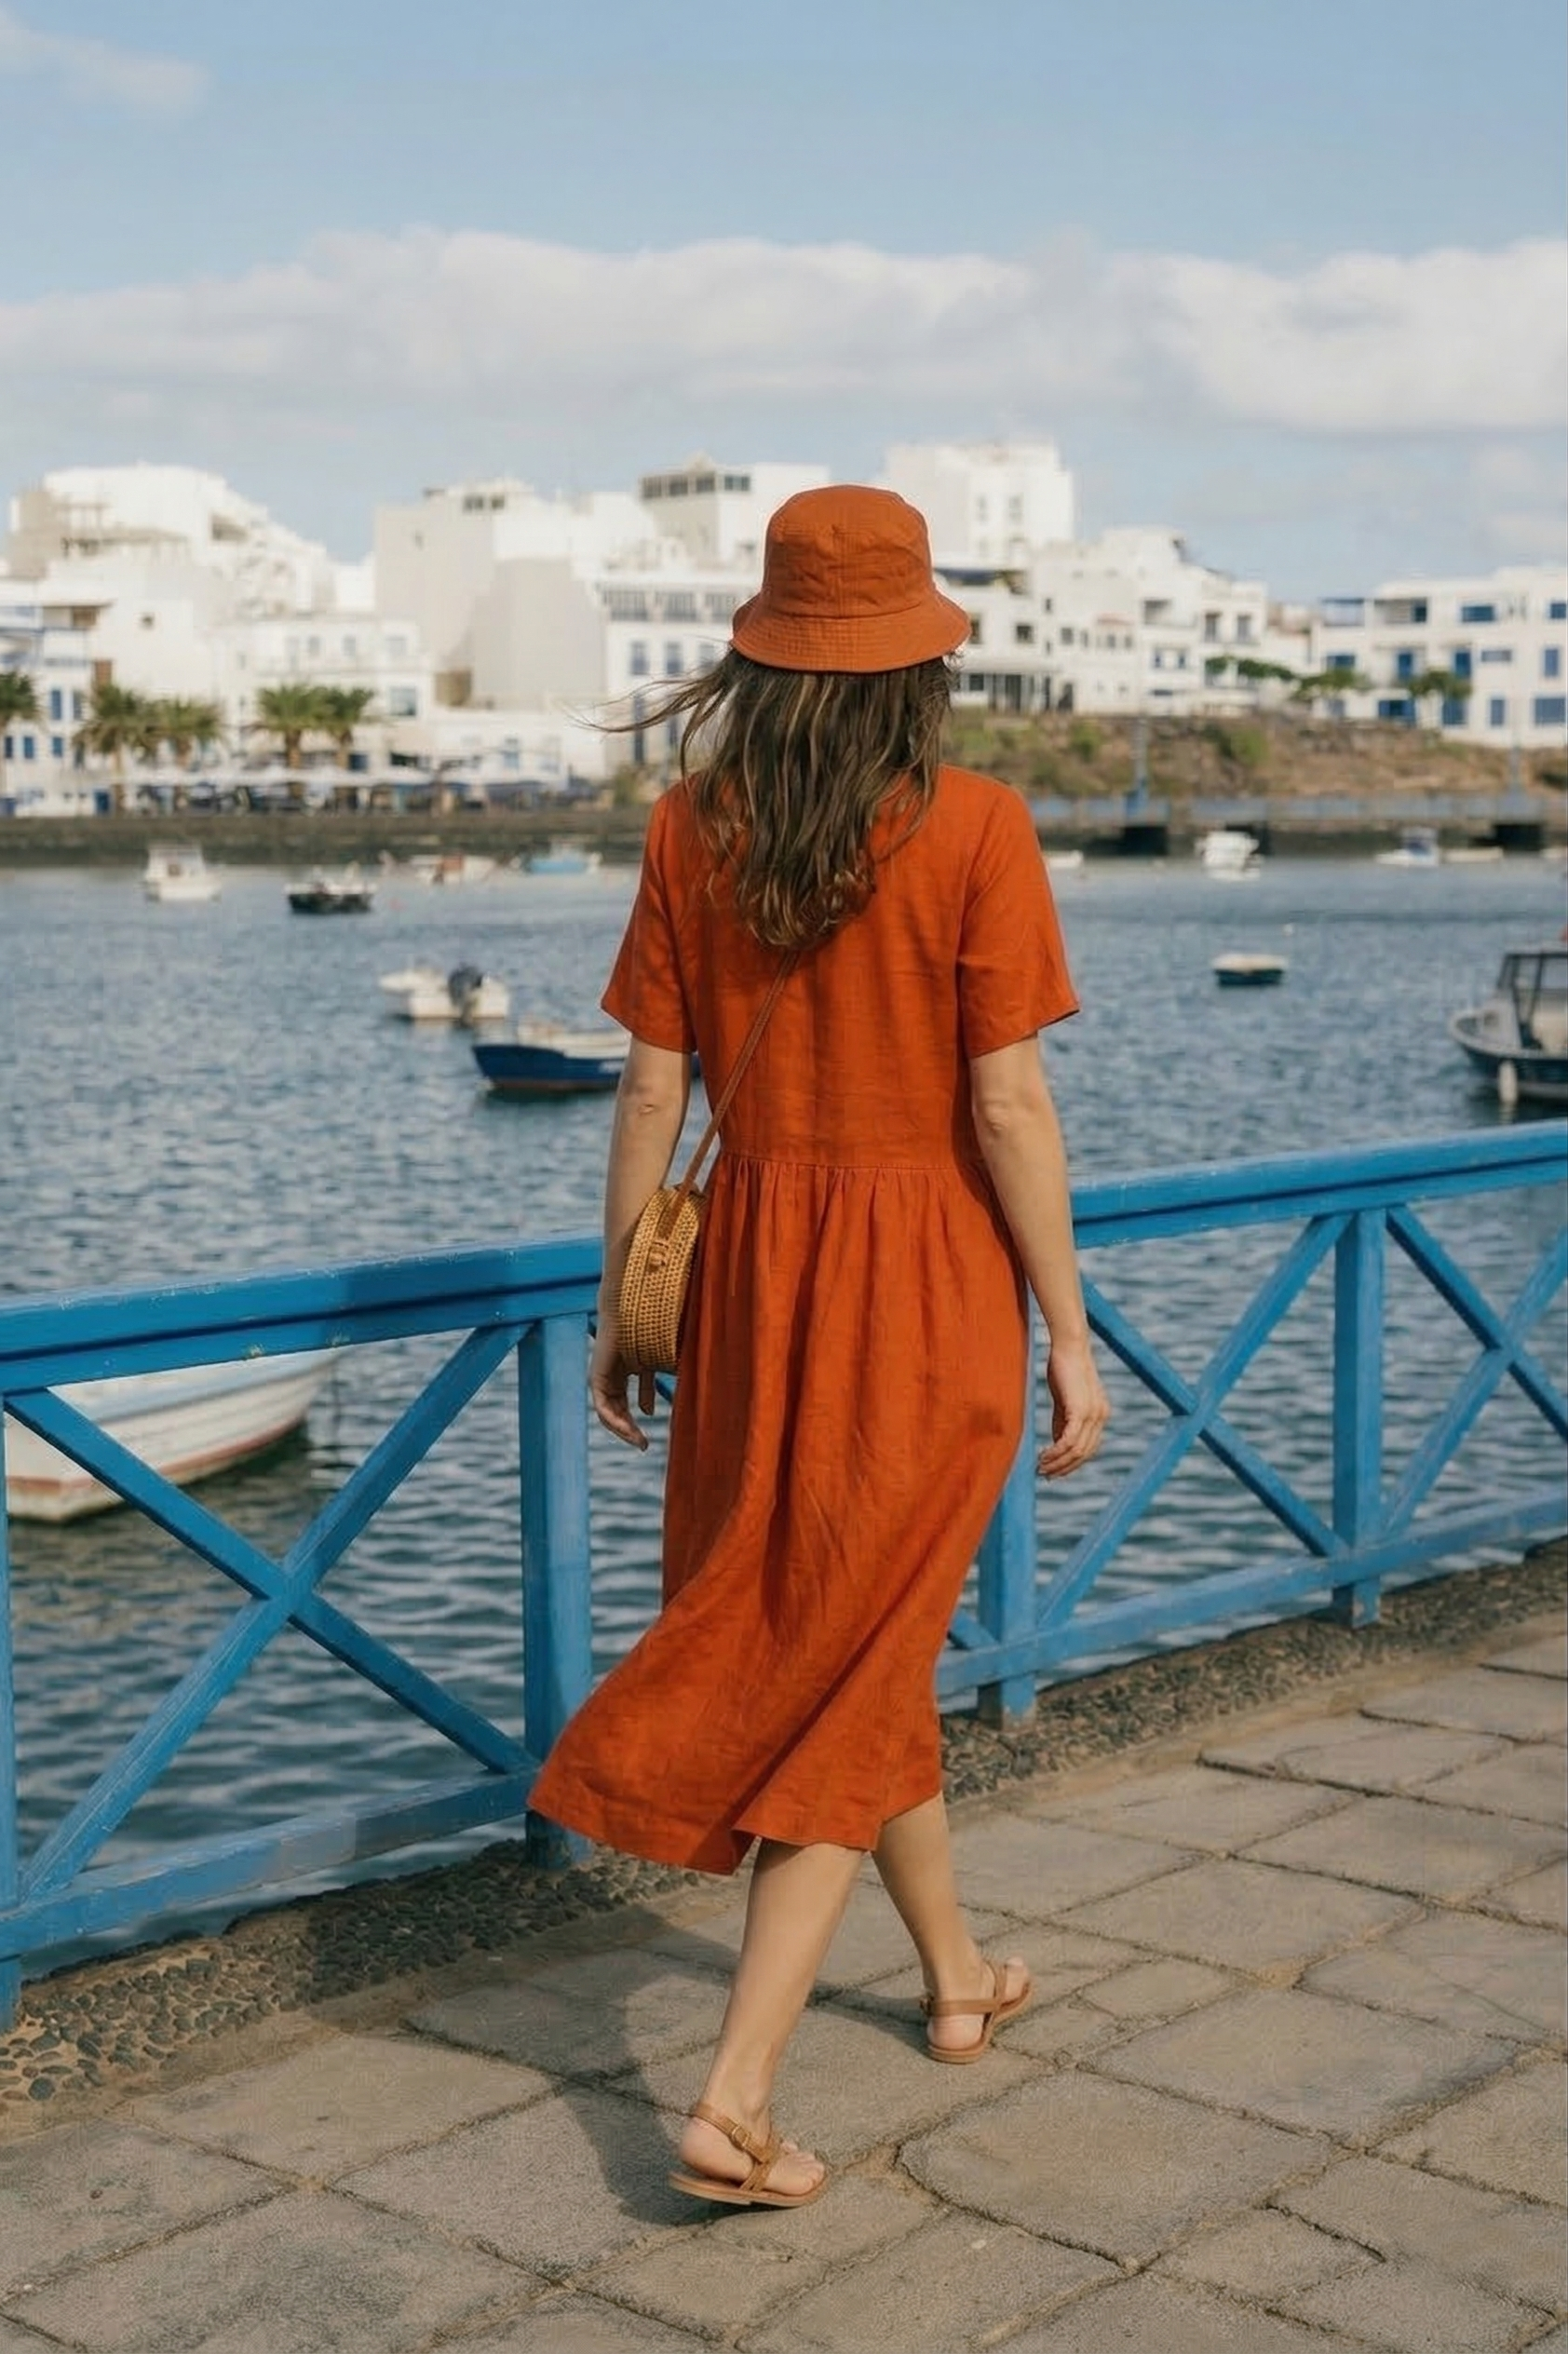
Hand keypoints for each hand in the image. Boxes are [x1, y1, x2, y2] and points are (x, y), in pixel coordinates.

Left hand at [589, 1313, 649, 1450]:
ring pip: (610, 1412)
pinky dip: (615, 1420)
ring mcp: (603, 1376)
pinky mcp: (596, 1378)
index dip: (638, 1418)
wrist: (632, 1311)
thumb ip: (649, 1387)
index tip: (647, 1437)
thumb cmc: (649, 1332)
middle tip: (643, 1445)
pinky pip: (603, 1406)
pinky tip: (628, 1430)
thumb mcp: (655, 1365)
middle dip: (631, 1429)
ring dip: (624, 1429)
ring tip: (639, 1442)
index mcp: (629, 1367)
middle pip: (619, 1410)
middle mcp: (613, 1374)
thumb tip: (648, 1412)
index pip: (630, 1400)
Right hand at [1037, 1337, 1108, 1479]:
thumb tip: (1057, 1445)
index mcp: (1100, 1414)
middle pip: (1084, 1454)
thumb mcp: (1064, 1399)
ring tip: (1040, 1467)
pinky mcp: (1081, 1410)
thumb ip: (1062, 1422)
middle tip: (1044, 1474)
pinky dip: (1055, 1452)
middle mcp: (1101, 1416)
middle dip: (1064, 1467)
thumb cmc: (1063, 1367)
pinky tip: (1043, 1455)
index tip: (1053, 1471)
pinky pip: (1069, 1440)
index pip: (1089, 1448)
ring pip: (1077, 1451)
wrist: (1068, 1346)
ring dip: (1057, 1462)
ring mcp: (1093, 1414)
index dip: (1072, 1463)